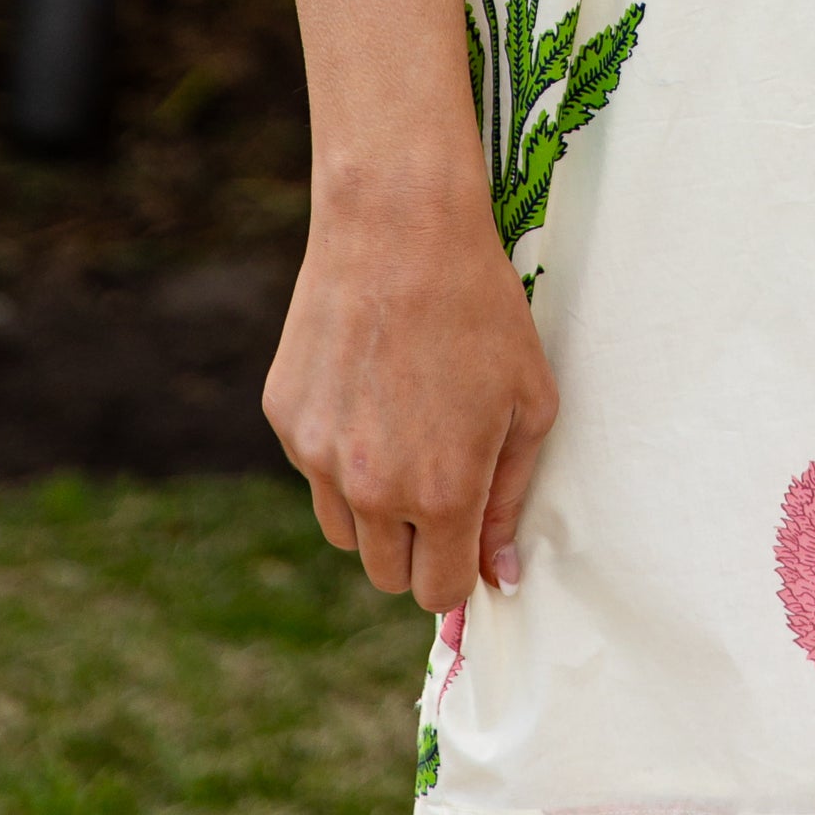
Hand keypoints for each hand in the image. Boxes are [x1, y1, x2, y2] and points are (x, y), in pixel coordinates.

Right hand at [263, 176, 557, 613]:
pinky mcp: (285, 418)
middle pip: (386, 574)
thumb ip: (510, 501)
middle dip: (417, 546)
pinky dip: (339, 453)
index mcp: (442, 493)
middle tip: (441, 481)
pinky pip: (314, 470)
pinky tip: (369, 389)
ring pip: (345, 529)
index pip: (438, 589)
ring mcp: (317, 456)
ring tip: (405, 432)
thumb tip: (499, 575)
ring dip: (374, 508)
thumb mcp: (530, 405)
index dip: (458, 573)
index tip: (468, 544)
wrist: (399, 225)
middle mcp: (371, 489)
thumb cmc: (481, 308)